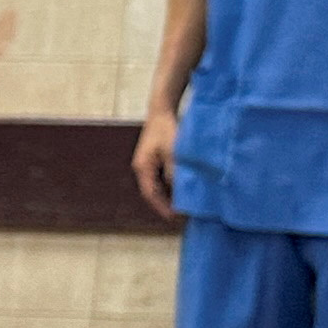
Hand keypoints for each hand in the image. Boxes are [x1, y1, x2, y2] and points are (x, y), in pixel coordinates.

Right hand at [129, 105, 180, 221]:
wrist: (162, 109)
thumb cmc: (166, 129)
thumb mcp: (173, 152)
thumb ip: (175, 172)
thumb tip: (180, 191)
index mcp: (143, 168)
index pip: (151, 194)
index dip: (162, 207)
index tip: (175, 218)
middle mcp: (143, 167)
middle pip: (153, 191)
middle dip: (166, 204)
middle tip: (182, 214)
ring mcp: (148, 163)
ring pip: (158, 185)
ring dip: (169, 194)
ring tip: (184, 203)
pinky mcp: (155, 157)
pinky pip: (162, 177)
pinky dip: (171, 185)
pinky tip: (182, 187)